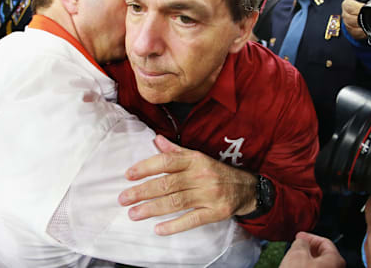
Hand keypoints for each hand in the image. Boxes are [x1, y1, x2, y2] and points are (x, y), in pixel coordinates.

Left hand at [118, 135, 257, 234]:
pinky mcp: (216, 212)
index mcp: (195, 160)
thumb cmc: (216, 172)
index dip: (146, 167)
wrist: (247, 188)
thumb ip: (176, 151)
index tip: (128, 175)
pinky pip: (193, 219)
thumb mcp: (198, 157)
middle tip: (123, 199)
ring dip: (152, 209)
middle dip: (143, 191)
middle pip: (168, 183)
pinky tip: (158, 229)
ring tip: (133, 214)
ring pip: (176, 202)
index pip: (167, 161)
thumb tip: (156, 140)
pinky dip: (175, 225)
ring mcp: (209, 195)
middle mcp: (201, 175)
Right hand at [279, 232, 345, 267]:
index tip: (300, 236)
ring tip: (294, 259)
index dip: (311, 237)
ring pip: (318, 265)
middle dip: (309, 248)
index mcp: (336, 260)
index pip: (325, 241)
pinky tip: (296, 267)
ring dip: (307, 260)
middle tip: (297, 245)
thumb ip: (301, 241)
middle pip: (323, 254)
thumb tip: (301, 240)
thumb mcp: (297, 253)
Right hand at [341, 0, 365, 39]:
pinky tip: (365, 29)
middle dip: (359, 8)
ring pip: (350, 19)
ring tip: (369, 19)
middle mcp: (347, 4)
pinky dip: (360, 30)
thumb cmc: (364, 5)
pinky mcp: (348, 27)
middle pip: (348, 5)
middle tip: (367, 8)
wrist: (358, 19)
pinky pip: (353, 30)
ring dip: (360, 20)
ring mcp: (346, 16)